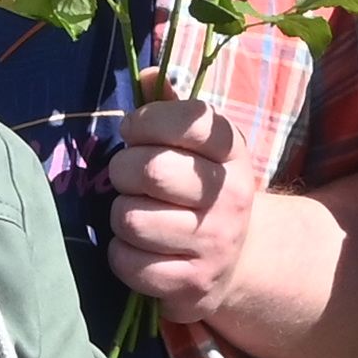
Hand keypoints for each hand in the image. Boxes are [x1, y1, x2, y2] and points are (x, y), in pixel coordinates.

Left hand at [101, 96, 264, 321]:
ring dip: (120, 215)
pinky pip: (128, 262)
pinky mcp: (192, 285)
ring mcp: (214, 244)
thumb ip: (171, 107)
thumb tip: (147, 72)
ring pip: (132, 219)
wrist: (237, 261)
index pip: (187, 120)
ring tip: (136, 215)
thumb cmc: (199, 189)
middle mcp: (231, 197)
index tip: (134, 131)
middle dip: (123, 170)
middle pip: (151, 170)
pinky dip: (121, 254)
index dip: (146, 121)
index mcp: (232, 153)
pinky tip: (138, 249)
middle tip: (128, 178)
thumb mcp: (198, 146)